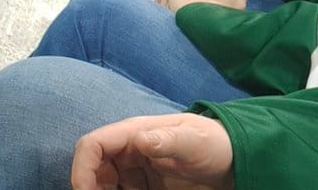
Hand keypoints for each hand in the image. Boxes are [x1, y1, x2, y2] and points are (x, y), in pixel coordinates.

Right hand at [71, 114, 234, 189]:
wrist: (235, 159)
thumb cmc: (216, 144)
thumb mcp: (196, 141)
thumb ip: (169, 140)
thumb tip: (140, 139)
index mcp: (136, 133)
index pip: (93, 145)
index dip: (82, 169)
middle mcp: (130, 150)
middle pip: (93, 169)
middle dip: (91, 188)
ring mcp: (136, 169)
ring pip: (104, 185)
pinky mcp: (144, 185)